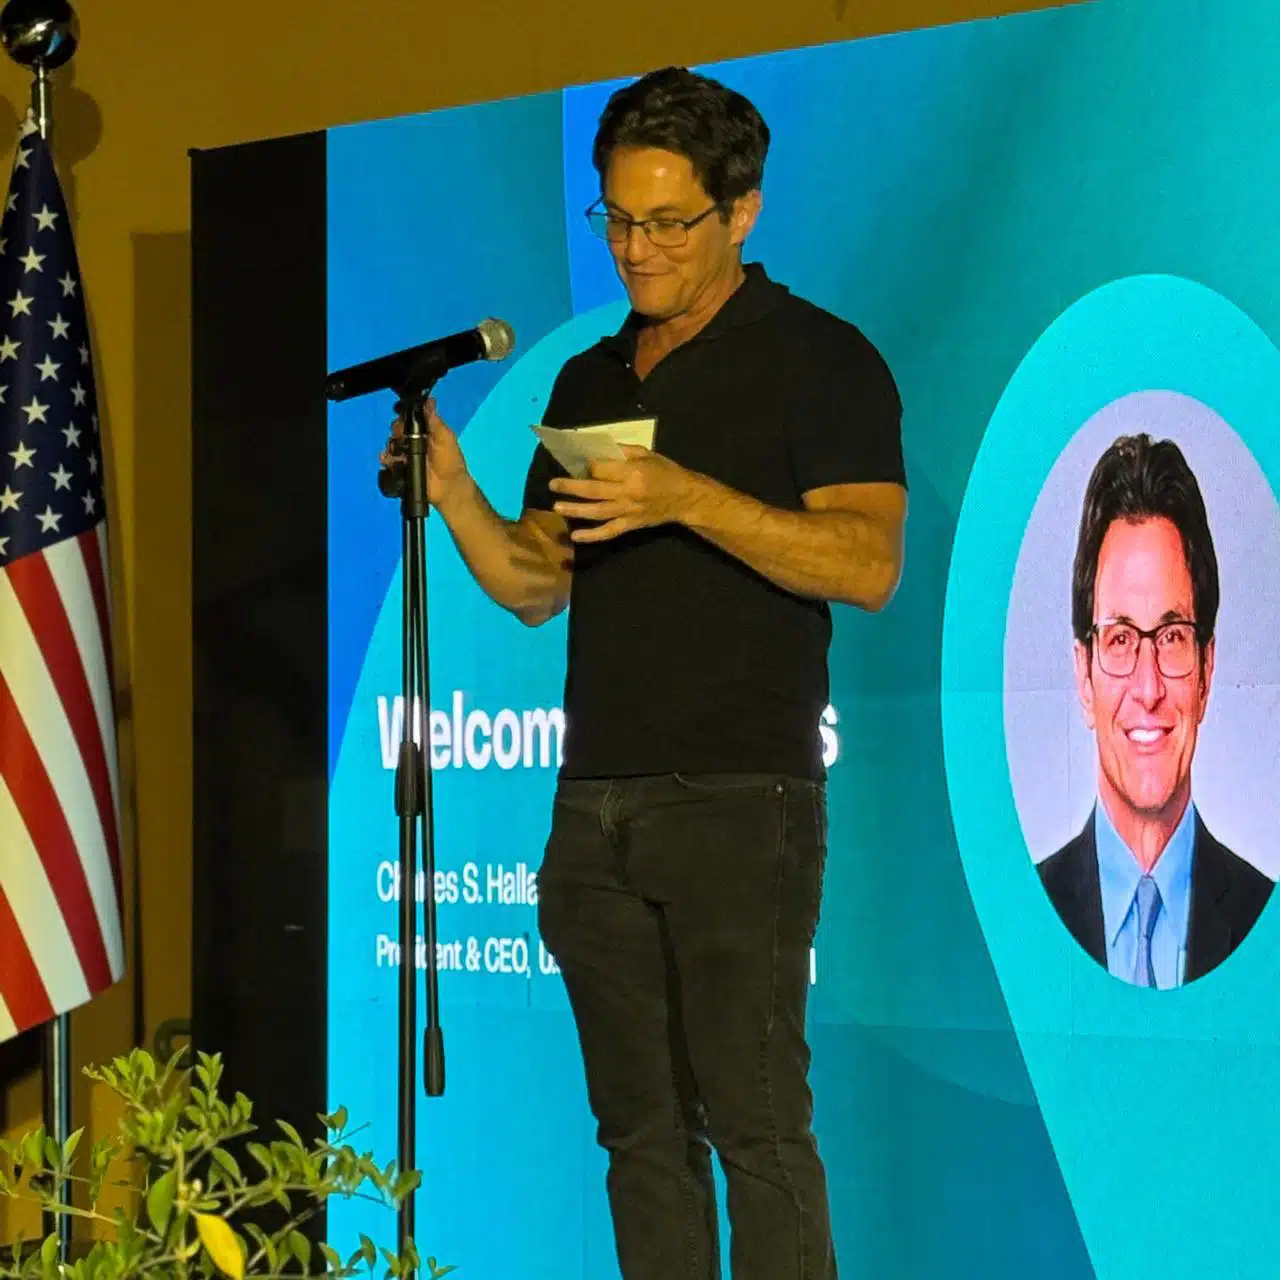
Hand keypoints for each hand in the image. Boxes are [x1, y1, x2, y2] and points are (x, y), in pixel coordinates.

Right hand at [379, 397, 468, 507]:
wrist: (447, 488)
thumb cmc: (450, 461)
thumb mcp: (446, 437)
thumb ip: (435, 420)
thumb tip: (429, 401)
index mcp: (425, 431)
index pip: (409, 418)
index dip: (403, 415)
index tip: (401, 415)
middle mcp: (414, 441)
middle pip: (396, 429)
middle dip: (396, 430)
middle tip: (402, 436)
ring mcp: (406, 454)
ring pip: (391, 444)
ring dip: (392, 445)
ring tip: (399, 452)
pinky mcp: (400, 467)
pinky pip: (387, 459)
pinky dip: (386, 458)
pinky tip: (390, 459)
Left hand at [548, 446, 699, 542]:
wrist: (685, 498)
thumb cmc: (665, 471)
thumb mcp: (647, 453)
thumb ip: (622, 450)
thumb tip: (596, 449)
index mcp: (632, 472)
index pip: (601, 469)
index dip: (586, 466)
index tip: (576, 463)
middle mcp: (628, 492)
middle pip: (593, 490)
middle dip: (570, 487)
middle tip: (553, 484)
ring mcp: (628, 511)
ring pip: (597, 512)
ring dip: (575, 510)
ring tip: (557, 507)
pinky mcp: (630, 525)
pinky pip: (609, 532)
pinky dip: (592, 536)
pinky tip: (576, 536)